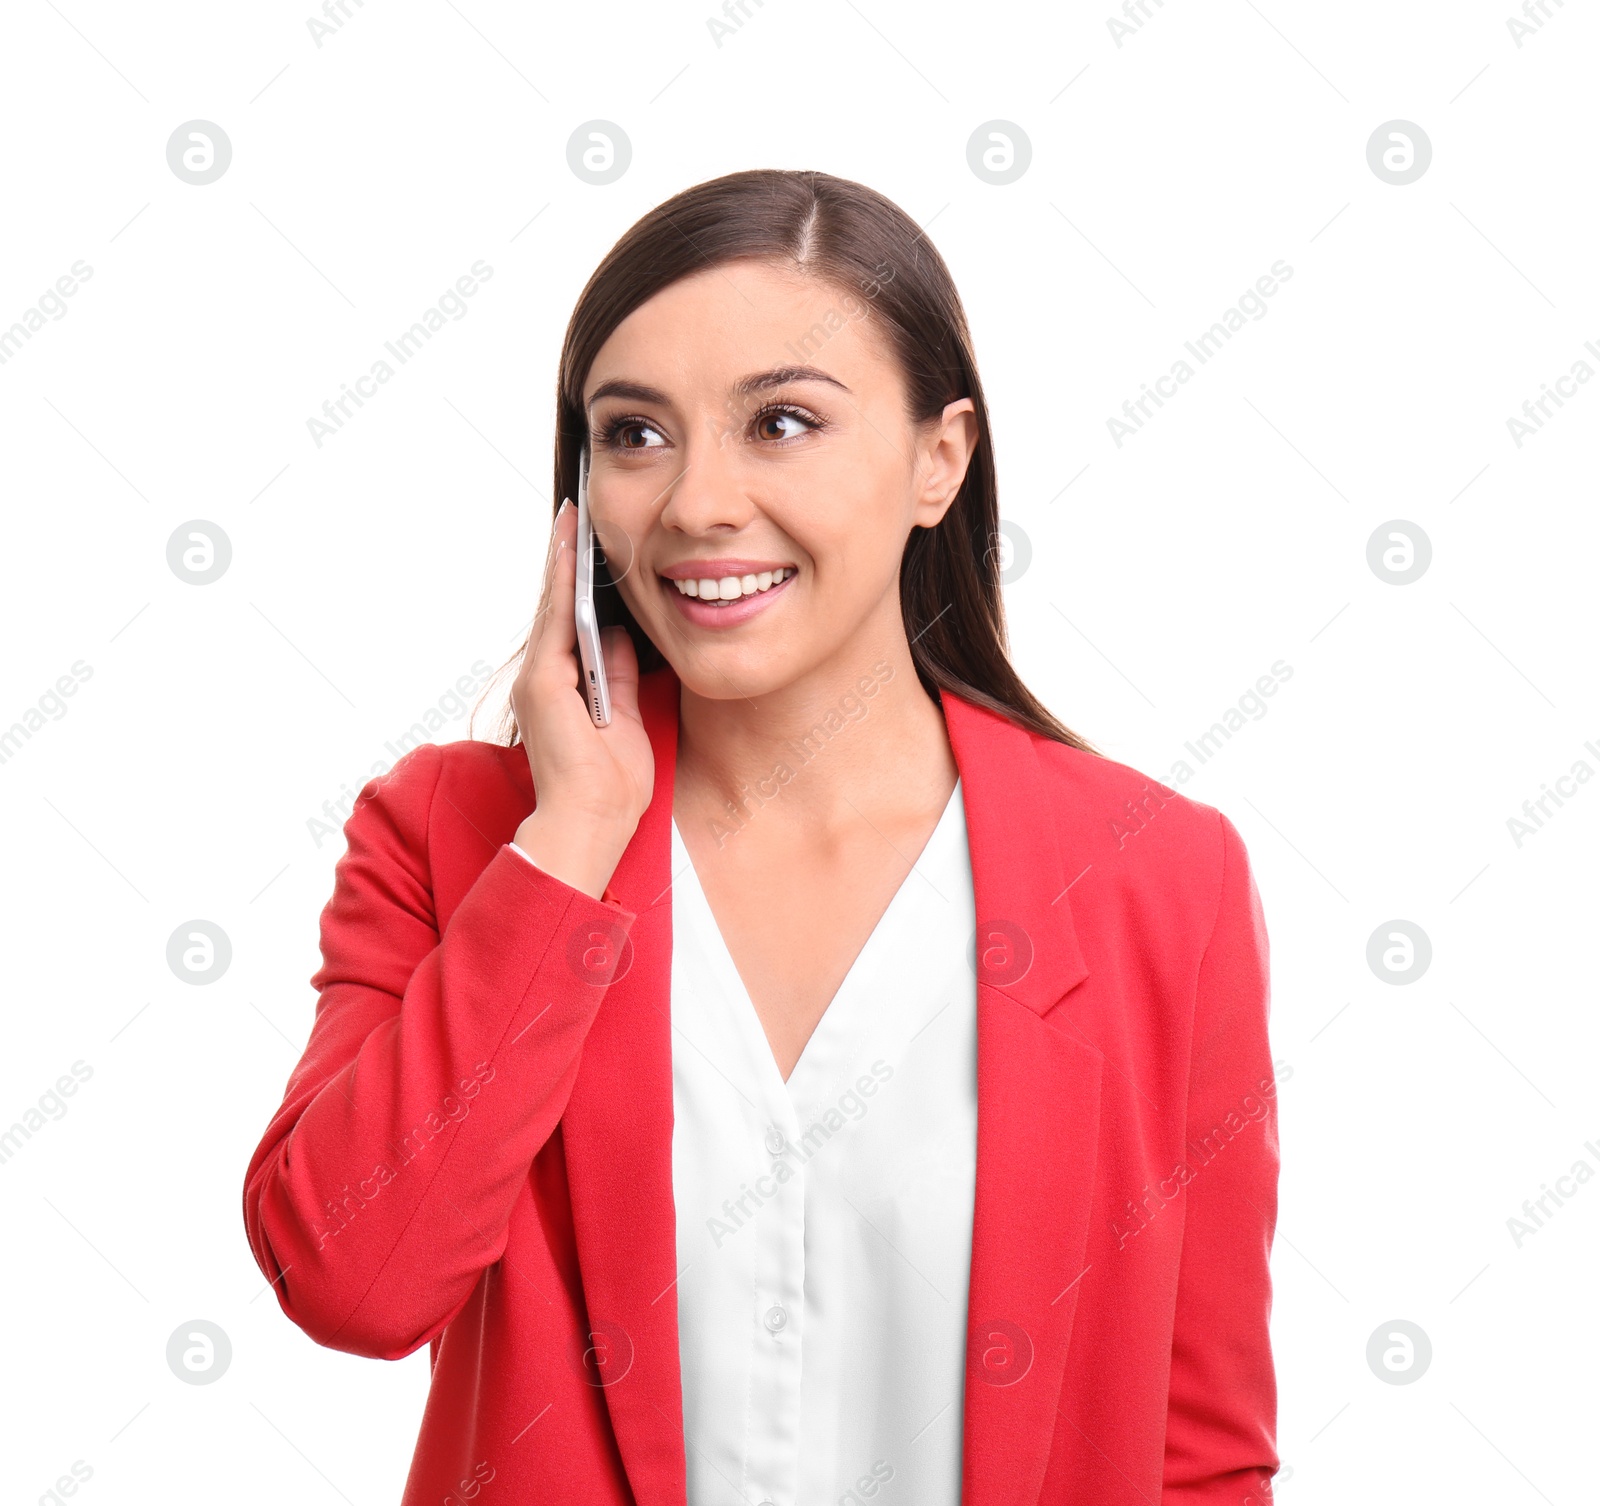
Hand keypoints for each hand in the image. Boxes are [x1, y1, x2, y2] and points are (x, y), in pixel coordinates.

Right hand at [510, 498, 654, 897]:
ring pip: (552, 607)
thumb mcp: (627, 715)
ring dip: (562, 560)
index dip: (576, 582)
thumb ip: (620, 675)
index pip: (569, 622)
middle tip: (574, 512)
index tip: (586, 543)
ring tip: (572, 517)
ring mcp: (538, 679)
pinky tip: (571, 551)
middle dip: (565, 559)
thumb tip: (624, 637)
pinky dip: (562, 584)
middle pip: (556, 606)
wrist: (594, 819)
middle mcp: (542, 678)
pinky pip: (556, 622)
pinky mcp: (543, 683)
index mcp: (562, 687)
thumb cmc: (613, 783)